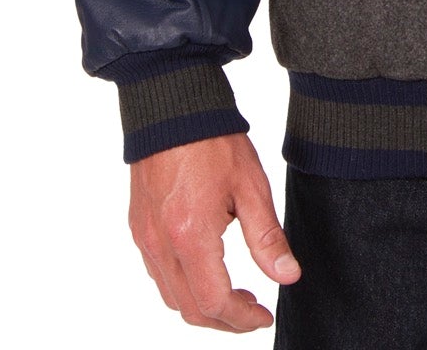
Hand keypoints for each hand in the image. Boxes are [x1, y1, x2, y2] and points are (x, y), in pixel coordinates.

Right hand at [128, 132, 301, 330]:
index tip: (264, 317)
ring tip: (235, 293)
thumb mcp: (251, 187)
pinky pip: (158, 273)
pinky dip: (183, 286)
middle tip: (253, 310)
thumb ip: (267, 238)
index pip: (215, 302)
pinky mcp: (139, 227)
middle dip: (224, 320)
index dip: (242, 319)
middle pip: (190, 309)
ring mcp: (144, 238)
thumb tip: (288, 277)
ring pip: (171, 296)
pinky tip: (206, 269)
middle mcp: (160, 244)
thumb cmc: (212, 140)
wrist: (172, 106)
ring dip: (203, 306)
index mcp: (191, 236)